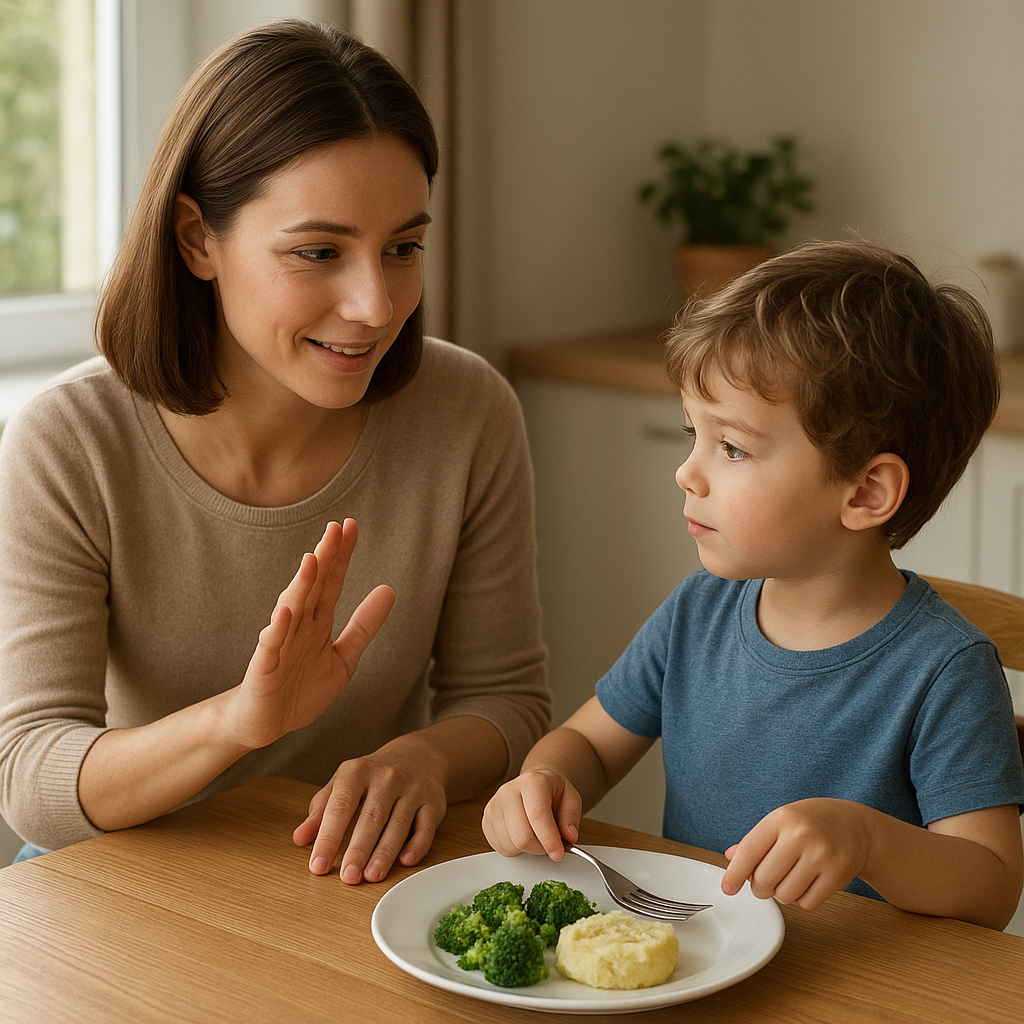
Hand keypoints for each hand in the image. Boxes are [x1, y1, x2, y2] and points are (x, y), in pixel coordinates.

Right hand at [225, 519, 394, 751]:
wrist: (266, 725)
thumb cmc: (301, 689)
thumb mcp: (343, 659)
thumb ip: (363, 626)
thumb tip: (390, 590)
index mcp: (317, 623)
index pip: (331, 583)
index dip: (341, 556)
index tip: (351, 526)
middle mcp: (297, 626)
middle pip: (312, 587)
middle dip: (324, 558)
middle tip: (336, 527)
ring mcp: (279, 644)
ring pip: (291, 609)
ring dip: (301, 586)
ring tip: (313, 560)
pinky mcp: (264, 668)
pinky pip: (270, 645)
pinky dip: (277, 629)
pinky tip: (285, 611)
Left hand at [292, 736, 447, 882]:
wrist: (417, 757)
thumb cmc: (372, 776)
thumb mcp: (343, 783)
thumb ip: (321, 809)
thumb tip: (300, 838)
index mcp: (357, 771)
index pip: (340, 805)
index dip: (328, 836)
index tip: (318, 864)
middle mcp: (386, 777)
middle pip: (371, 816)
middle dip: (358, 849)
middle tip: (348, 877)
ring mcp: (412, 789)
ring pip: (398, 824)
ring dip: (385, 853)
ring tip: (371, 876)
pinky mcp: (433, 802)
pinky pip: (426, 826)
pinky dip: (417, 845)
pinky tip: (406, 861)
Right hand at [482, 769, 582, 859]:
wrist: (533, 785)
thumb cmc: (551, 792)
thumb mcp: (571, 798)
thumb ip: (571, 817)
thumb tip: (569, 837)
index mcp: (532, 782)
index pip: (537, 814)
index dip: (549, 838)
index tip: (558, 853)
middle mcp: (509, 791)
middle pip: (521, 835)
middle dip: (540, 848)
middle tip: (550, 844)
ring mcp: (494, 805)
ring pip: (511, 845)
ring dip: (528, 849)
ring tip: (535, 835)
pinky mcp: (486, 820)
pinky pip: (499, 848)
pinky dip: (515, 849)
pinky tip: (522, 835)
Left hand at [721, 798, 870, 909]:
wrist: (856, 826)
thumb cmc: (812, 823)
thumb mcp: (781, 821)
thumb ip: (756, 841)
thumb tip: (731, 858)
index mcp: (781, 818)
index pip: (749, 851)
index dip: (734, 874)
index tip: (727, 888)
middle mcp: (800, 836)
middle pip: (764, 879)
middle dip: (759, 887)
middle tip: (765, 882)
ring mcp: (820, 856)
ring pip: (784, 895)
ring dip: (781, 894)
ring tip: (790, 878)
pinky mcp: (837, 876)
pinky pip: (807, 904)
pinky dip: (801, 900)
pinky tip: (807, 884)